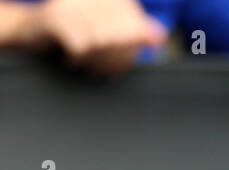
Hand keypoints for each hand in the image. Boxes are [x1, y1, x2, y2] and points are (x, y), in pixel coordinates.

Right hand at [36, 0, 167, 75]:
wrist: (30, 31)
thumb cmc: (75, 35)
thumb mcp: (111, 36)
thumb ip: (136, 34)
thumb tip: (158, 36)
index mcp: (114, 0)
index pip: (136, 29)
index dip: (129, 51)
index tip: (116, 59)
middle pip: (121, 38)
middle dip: (111, 59)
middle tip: (97, 64)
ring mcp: (73, 3)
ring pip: (103, 43)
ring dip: (94, 61)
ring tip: (84, 61)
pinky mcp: (55, 16)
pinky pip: (81, 47)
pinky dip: (77, 59)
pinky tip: (69, 58)